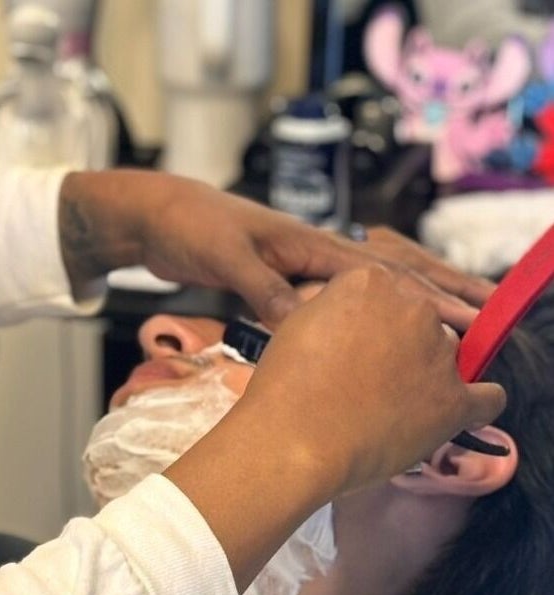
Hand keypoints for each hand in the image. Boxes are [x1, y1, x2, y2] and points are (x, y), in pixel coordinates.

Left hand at [58, 171, 494, 328]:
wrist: (155, 218)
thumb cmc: (190, 225)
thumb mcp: (226, 256)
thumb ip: (262, 287)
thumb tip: (304, 324)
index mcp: (307, 242)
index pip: (379, 273)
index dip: (423, 297)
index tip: (463, 319)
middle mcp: (310, 253)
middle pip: (385, 275)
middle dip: (431, 296)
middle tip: (477, 321)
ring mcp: (295, 267)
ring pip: (361, 291)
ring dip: (400, 308)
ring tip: (439, 331)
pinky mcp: (276, 282)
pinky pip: (328, 303)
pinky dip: (355, 317)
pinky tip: (367, 338)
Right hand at [162, 266, 504, 590]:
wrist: (293, 440)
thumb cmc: (283, 385)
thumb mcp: (296, 323)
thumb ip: (332, 306)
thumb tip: (348, 315)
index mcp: (370, 281)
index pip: (385, 293)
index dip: (367, 320)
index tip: (353, 343)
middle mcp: (412, 307)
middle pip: (419, 320)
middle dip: (400, 343)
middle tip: (367, 377)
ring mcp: (438, 354)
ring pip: (446, 356)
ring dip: (427, 373)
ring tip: (391, 405)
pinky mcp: (455, 400)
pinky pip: (487, 398)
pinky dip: (474, 405)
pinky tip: (451, 415)